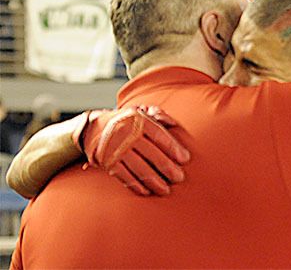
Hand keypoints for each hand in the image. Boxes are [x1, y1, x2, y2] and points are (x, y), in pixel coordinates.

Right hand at [73, 106, 189, 195]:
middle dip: (168, 168)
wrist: (94, 127)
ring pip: (140, 169)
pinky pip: (125, 177)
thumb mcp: (141, 112)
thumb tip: (174, 124)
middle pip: (152, 154)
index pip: (160, 136)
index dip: (174, 148)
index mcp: (138, 121)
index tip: (185, 159)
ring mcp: (117, 150)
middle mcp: (127, 135)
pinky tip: (148, 191)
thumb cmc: (126, 121)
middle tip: (179, 177)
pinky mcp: (108, 162)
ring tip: (166, 189)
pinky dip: (137, 185)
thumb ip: (159, 115)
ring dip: (155, 181)